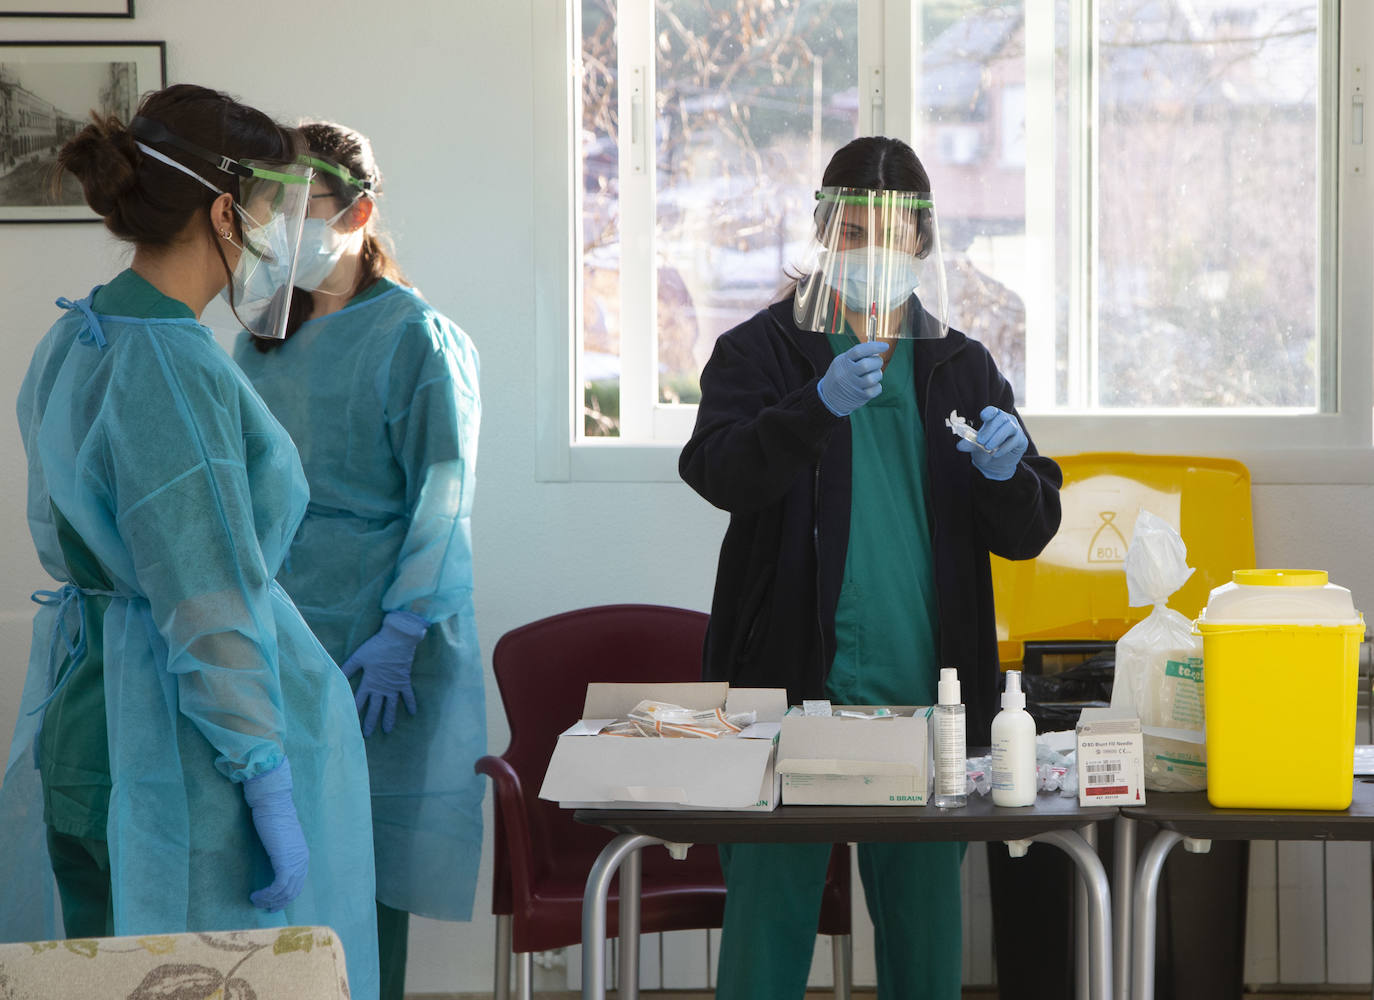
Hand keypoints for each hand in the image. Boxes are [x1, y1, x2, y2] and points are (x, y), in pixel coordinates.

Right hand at [243, 759, 307, 911]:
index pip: (298, 883)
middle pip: (293, 890)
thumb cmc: (273, 817)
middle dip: (279, 902)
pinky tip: (256, 895)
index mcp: (302, 855)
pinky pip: (278, 887)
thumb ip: (282, 851)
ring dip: (269, 900)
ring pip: (285, 891)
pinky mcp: (285, 862)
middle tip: (266, 908)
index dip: (287, 896)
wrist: (273, 803)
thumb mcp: (280, 839)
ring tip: (256, 901)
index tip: (274, 903)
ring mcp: (296, 861)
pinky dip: (267, 895)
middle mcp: (303, 860)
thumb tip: (275, 862)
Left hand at [341, 610, 427, 736]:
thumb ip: (348, 668)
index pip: (359, 701)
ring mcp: (394, 686)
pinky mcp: (404, 681)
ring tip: (387, 730)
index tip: (349, 724)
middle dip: (370, 722)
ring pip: (391, 706)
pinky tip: (412, 713)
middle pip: (375, 708)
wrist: (398, 638)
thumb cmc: (377, 646)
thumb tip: (336, 677)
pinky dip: (411, 703)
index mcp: (369, 682)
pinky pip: (408, 695)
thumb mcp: (359, 656)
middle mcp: (382, 687)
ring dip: (389, 719)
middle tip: (366, 735)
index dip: (354, 712)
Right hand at [816, 340, 889, 416]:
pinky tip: (872, 385)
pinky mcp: (860, 396)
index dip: (873, 347)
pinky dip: (877, 386)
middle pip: (866, 365)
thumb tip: (876, 352)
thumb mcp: (842, 362)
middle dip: (877, 362)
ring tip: (873, 375)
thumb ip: (857, 356)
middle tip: (876, 363)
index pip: (858, 351)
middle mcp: (846, 374)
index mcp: (843, 362)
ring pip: (872, 378)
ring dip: (878, 374)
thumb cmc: (841, 375)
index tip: (885, 346)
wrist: (829, 397)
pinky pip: (875, 389)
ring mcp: (853, 386)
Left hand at [957, 405, 1027, 480]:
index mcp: (993, 418)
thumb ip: (969, 444)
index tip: (983, 417)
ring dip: (997, 437)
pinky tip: (996, 454)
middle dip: (990, 430)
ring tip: (987, 448)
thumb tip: (959, 445)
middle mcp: (1006, 420)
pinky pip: (1015, 440)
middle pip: (1001, 418)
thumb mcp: (976, 447)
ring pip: (1009, 427)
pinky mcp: (1021, 440)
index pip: (992, 410)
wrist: (996, 464)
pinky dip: (1004, 447)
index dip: (989, 412)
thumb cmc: (985, 450)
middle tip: (980, 441)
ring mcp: (1015, 429)